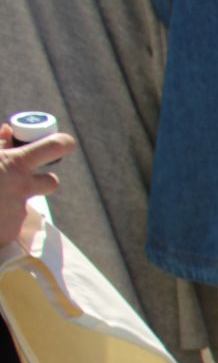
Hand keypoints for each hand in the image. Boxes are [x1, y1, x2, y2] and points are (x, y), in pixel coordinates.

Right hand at [0, 124, 74, 244]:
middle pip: (52, 182)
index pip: (54, 147)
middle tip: (21, 178)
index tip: (65, 143)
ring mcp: (17, 212)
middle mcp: (22, 188)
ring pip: (24, 203)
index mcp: (14, 164)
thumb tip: (7, 130)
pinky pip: (9, 221)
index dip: (61, 143)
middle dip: (42, 179)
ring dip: (11, 200)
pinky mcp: (10, 232)